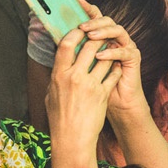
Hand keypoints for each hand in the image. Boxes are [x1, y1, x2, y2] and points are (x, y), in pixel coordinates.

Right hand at [45, 18, 119, 150]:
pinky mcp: (103, 94)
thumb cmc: (59, 117)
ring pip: (105, 58)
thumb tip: (59, 64)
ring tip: (111, 48)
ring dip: (109, 51)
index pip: (67, 44)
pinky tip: (115, 66)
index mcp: (58, 75)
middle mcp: (74, 77)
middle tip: (100, 36)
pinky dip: (115, 67)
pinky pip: (112, 74)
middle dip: (97, 38)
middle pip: (89, 47)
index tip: (81, 29)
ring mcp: (90, 85)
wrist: (71, 138)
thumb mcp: (51, 94)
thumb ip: (56, 77)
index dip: (75, 33)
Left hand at [74, 0, 147, 122]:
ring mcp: (125, 47)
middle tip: (82, 26)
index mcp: (101, 37)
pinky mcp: (133, 58)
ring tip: (91, 37)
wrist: (115, 104)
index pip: (95, 17)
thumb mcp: (79, 68)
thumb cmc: (95, 87)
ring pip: (118, 30)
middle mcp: (114, 39)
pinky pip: (123, 51)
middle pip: (107, 20)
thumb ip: (71, 53)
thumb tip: (53, 39)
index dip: (87, 8)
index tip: (76, 1)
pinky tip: (100, 56)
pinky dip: (111, 52)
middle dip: (93, 21)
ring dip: (103, 32)